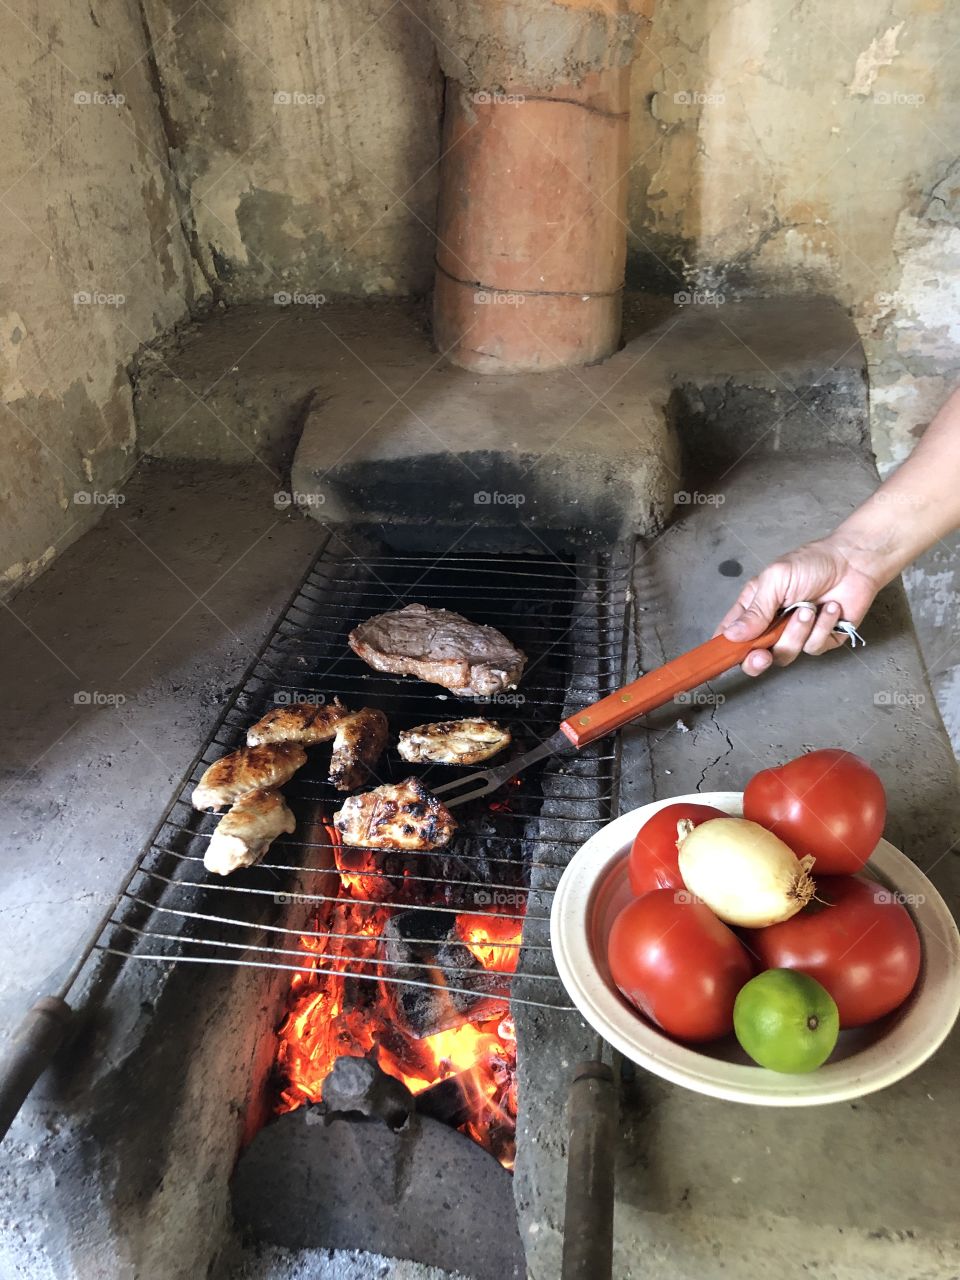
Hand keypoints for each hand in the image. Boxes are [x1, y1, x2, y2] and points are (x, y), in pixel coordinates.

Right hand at [716, 536, 885, 675]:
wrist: (853, 562)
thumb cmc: (811, 563)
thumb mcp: (775, 580)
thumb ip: (755, 610)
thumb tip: (732, 635)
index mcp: (754, 608)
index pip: (730, 635)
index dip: (722, 649)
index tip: (717, 660)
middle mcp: (772, 626)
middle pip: (754, 657)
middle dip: (756, 661)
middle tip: (762, 656)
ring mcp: (796, 635)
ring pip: (785, 654)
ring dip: (797, 632)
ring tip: (809, 608)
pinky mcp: (820, 640)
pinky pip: (813, 647)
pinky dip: (822, 627)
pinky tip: (830, 608)